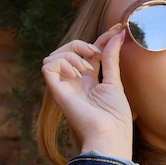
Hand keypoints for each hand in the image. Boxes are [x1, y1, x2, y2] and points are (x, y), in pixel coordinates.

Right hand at [41, 25, 133, 159]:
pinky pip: (47, 67)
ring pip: (54, 55)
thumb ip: (111, 58)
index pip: (90, 52)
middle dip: (82, 44)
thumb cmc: (115, 117)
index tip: (118, 28)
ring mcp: (64, 87)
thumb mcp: (114, 82)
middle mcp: (74, 82)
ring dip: (71, 53)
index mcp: (89, 81)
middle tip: (96, 53)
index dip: (101, 38)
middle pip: (68, 50)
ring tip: (86, 68)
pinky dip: (61, 62)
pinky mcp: (56, 91)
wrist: (109, 135)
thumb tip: (118, 35)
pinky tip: (77, 73)